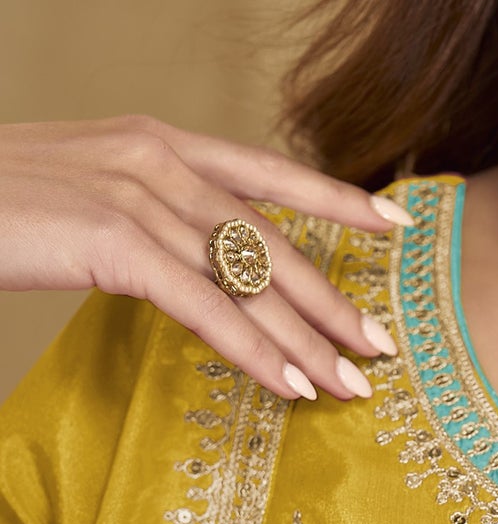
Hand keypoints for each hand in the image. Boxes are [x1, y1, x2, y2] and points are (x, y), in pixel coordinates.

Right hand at [0, 116, 412, 402]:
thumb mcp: (79, 195)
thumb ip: (144, 214)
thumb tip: (195, 257)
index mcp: (151, 138)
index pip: (264, 170)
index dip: (334, 199)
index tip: (393, 225)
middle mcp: (154, 156)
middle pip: (269, 237)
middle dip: (332, 297)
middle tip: (383, 344)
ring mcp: (134, 195)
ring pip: (247, 277)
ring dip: (308, 337)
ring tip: (355, 380)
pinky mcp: (112, 242)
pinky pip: (206, 308)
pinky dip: (256, 352)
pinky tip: (293, 385)